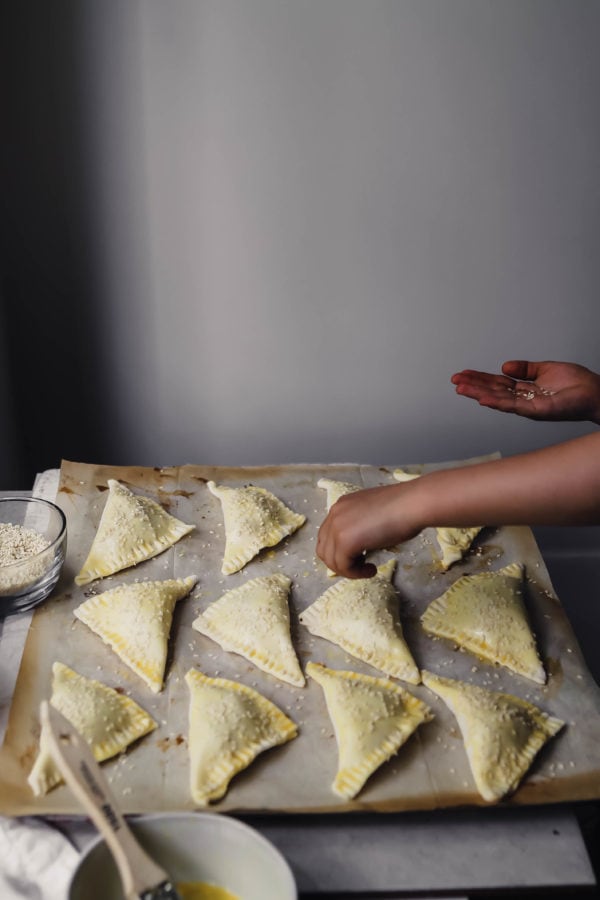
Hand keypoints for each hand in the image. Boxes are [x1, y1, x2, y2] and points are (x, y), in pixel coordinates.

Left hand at [316, 483, 421, 578]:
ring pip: (331, 560)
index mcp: (341, 505)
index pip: (328, 535)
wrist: (413, 504)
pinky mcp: (345, 541)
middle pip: (325, 549)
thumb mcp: (374, 515)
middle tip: (360, 566)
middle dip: (340, 562)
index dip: (340, 551)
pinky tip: (371, 570)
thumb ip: (360, 526)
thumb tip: (360, 545)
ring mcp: (337, 527)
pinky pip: (343, 566)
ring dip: (348, 570)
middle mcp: (334, 514)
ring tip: (368, 568)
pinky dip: (356, 573)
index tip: (359, 557)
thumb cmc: (403, 508)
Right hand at [451, 360, 599, 422]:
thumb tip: (504, 366)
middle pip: (493, 391)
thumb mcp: (545, 369)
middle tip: (454, 380)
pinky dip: (497, 402)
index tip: (462, 374)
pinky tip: (483, 398)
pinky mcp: (536, 411)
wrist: (595, 393)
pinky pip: (513, 406)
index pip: (496, 383)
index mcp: (525, 390)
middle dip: (472, 386)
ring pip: (498, 399)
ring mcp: (528, 407)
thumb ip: (525, 368)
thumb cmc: (577, 383)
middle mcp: (523, 400)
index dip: (479, 378)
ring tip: (460, 388)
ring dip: (478, 394)